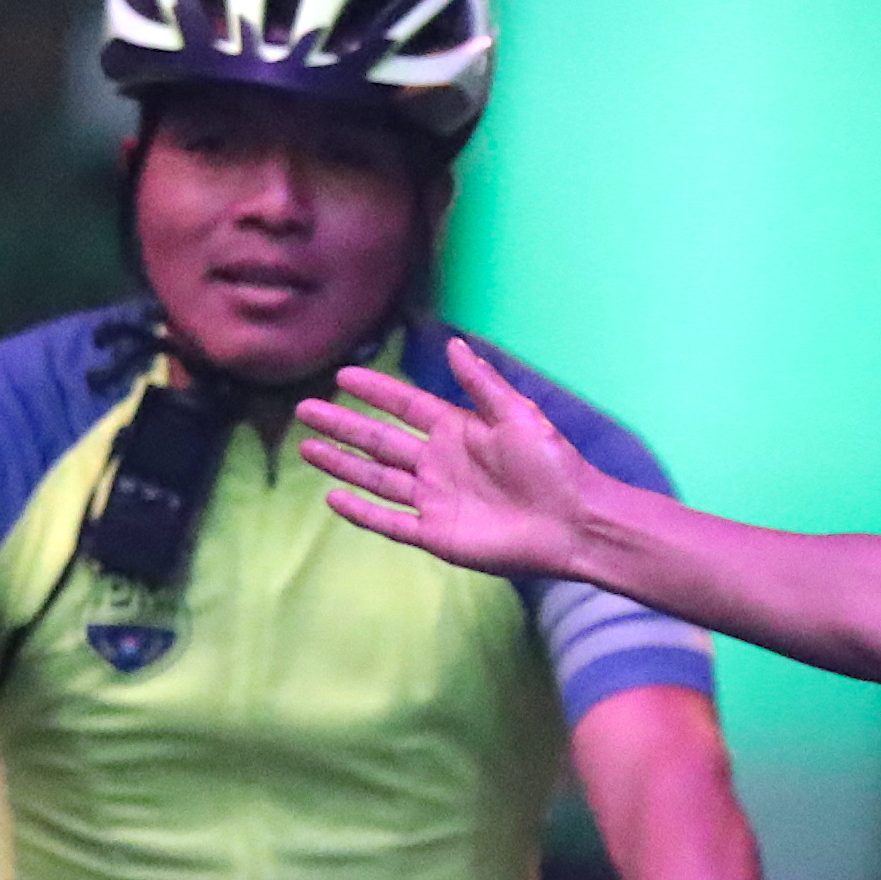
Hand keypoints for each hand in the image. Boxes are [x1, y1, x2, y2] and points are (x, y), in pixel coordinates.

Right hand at [306, 345, 595, 579]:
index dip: (376, 390)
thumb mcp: (518, 415)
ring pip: (376, 478)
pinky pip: (389, 522)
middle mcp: (440, 463)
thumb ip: (481, 384)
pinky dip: (361, 511)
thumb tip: (454, 344)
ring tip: (307, 447)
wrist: (575, 521)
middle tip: (305, 408)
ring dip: (342, 463)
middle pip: (379, 440)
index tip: (342, 374)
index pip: (405, 406)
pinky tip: (333, 496)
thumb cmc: (554, 465)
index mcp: (458, 430)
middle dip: (343, 424)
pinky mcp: (437, 534)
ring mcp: (435, 499)